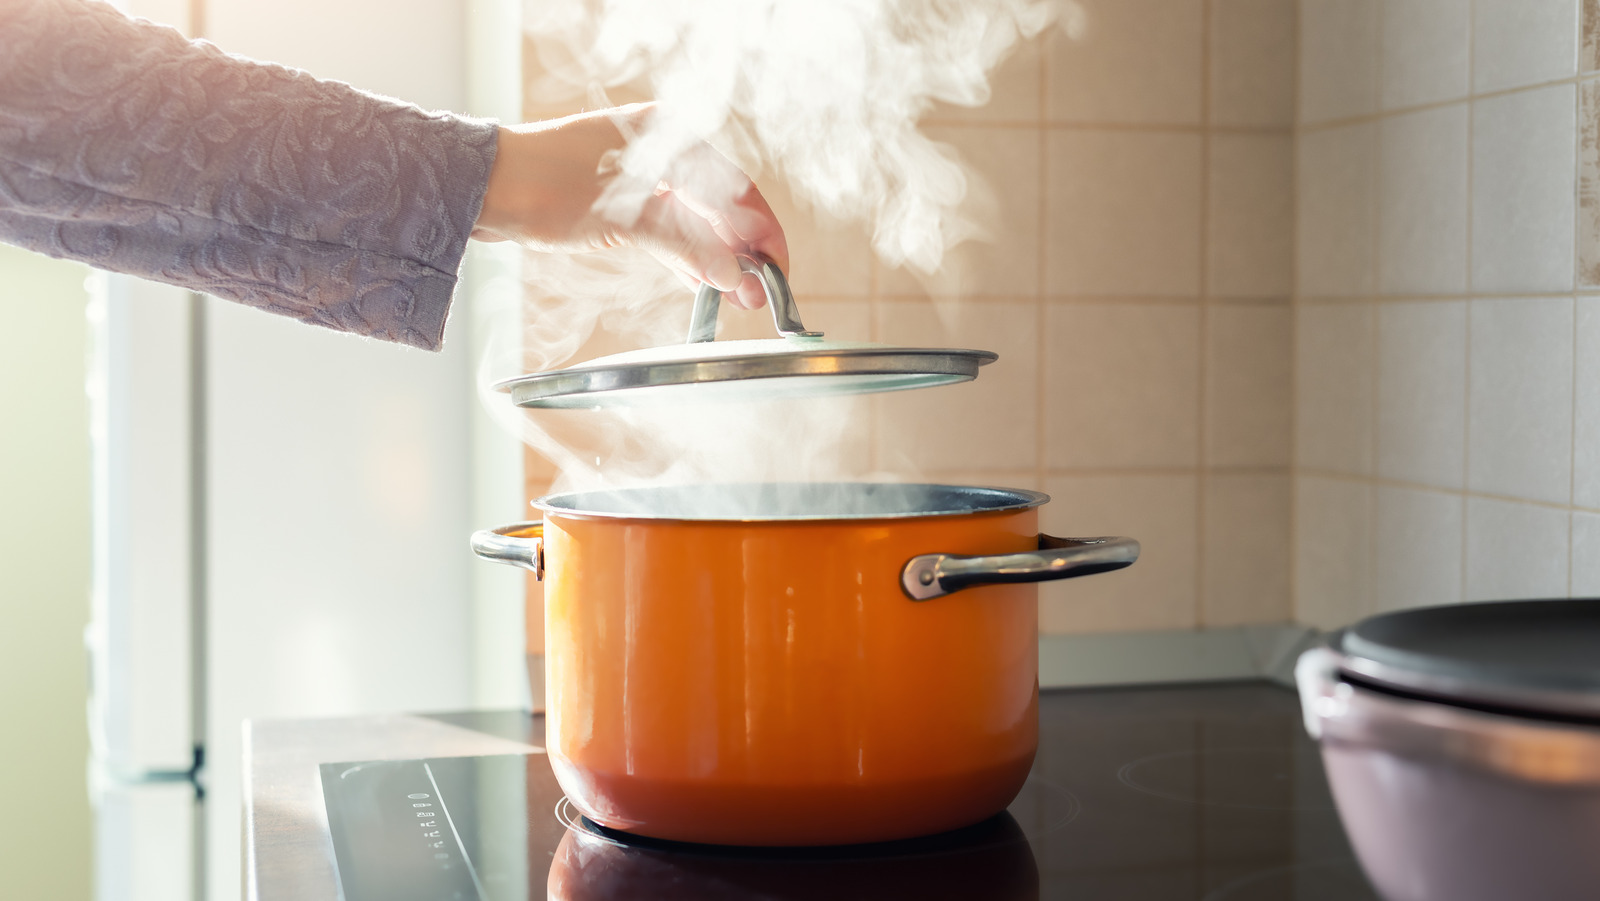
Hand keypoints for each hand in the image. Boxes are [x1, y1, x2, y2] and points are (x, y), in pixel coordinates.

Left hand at [471, 103, 787, 309]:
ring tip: (738, 297)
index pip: (736, 188)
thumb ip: (687, 245)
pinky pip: (668, 231)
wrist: (481, 188)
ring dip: (716, 259)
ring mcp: (639, 176)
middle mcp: (660, 150)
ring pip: (694, 222)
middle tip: (758, 295)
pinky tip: (705, 283)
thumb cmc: (545, 184)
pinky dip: (687, 256)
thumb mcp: (626, 217)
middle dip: (741, 252)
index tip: (776, 270)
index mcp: (669, 135)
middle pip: (719, 206)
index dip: (761, 233)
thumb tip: (732, 275)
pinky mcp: (620, 202)